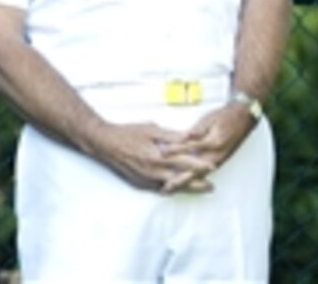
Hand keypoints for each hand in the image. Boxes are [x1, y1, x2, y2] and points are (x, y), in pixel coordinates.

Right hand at [89, 121, 216, 192]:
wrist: (106, 143)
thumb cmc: (128, 133)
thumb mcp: (152, 129)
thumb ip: (172, 135)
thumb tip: (190, 136)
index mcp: (157, 156)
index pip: (184, 162)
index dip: (199, 165)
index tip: (212, 167)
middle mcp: (152, 171)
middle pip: (180, 180)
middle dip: (196, 184)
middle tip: (211, 186)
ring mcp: (145, 179)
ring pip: (170, 186)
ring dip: (185, 187)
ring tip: (199, 188)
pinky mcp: (140, 183)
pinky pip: (158, 187)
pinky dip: (170, 188)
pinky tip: (178, 187)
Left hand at [157, 103, 256, 193]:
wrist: (243, 117)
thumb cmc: (226, 116)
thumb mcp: (210, 119)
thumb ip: (197, 130)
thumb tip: (184, 137)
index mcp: (214, 142)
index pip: (191, 147)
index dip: (176, 150)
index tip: (163, 153)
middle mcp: (217, 155)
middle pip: (195, 169)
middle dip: (180, 179)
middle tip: (166, 186)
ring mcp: (219, 160)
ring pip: (200, 174)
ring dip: (186, 182)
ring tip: (172, 188)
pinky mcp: (220, 161)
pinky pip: (205, 173)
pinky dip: (194, 179)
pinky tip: (185, 183)